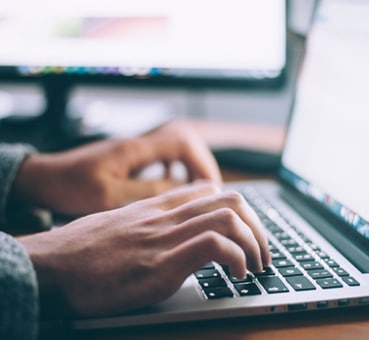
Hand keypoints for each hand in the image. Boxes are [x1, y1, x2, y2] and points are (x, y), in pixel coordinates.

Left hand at [10, 120, 220, 216]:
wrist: (46, 179)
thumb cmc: (70, 186)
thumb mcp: (108, 195)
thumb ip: (146, 191)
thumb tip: (180, 189)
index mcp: (134, 148)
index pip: (182, 142)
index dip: (201, 162)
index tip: (210, 187)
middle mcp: (138, 144)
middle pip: (185, 141)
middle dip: (201, 163)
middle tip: (209, 189)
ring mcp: (134, 150)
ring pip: (175, 148)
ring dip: (190, 166)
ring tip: (197, 190)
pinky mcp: (130, 159)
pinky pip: (163, 158)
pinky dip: (176, 170)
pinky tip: (175, 186)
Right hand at [18, 182, 270, 317]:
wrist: (52, 264)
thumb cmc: (83, 249)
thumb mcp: (121, 224)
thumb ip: (149, 221)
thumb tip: (171, 229)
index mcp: (158, 206)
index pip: (211, 190)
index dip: (238, 209)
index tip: (245, 231)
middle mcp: (167, 215)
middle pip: (231, 200)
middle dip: (257, 226)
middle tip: (261, 251)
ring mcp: (166, 237)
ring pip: (230, 218)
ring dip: (255, 243)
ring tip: (256, 265)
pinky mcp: (162, 263)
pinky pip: (215, 246)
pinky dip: (237, 259)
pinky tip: (237, 276)